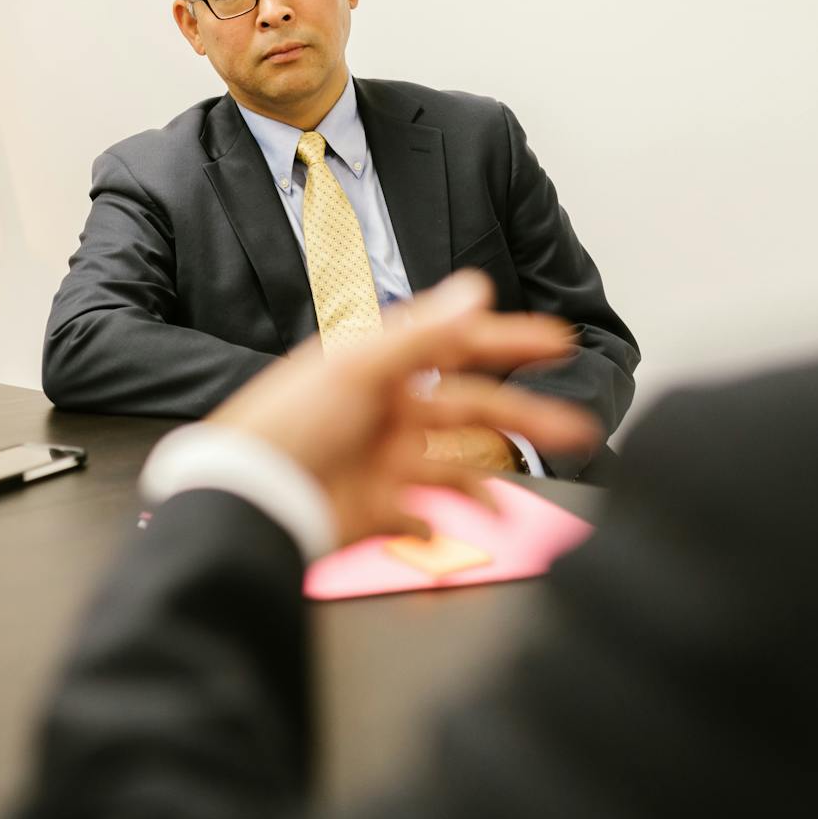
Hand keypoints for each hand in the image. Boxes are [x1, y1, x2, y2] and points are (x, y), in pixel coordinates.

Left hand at [206, 272, 600, 547]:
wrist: (242, 494)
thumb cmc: (283, 422)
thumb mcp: (356, 368)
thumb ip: (422, 332)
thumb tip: (476, 289)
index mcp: (382, 367)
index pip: (458, 345)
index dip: (508, 339)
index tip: (557, 338)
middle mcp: (387, 410)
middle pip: (471, 409)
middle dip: (524, 416)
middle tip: (575, 428)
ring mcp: (383, 459)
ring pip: (455, 467)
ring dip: (488, 484)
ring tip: (515, 504)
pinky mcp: (373, 506)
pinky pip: (419, 516)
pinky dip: (436, 524)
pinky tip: (447, 529)